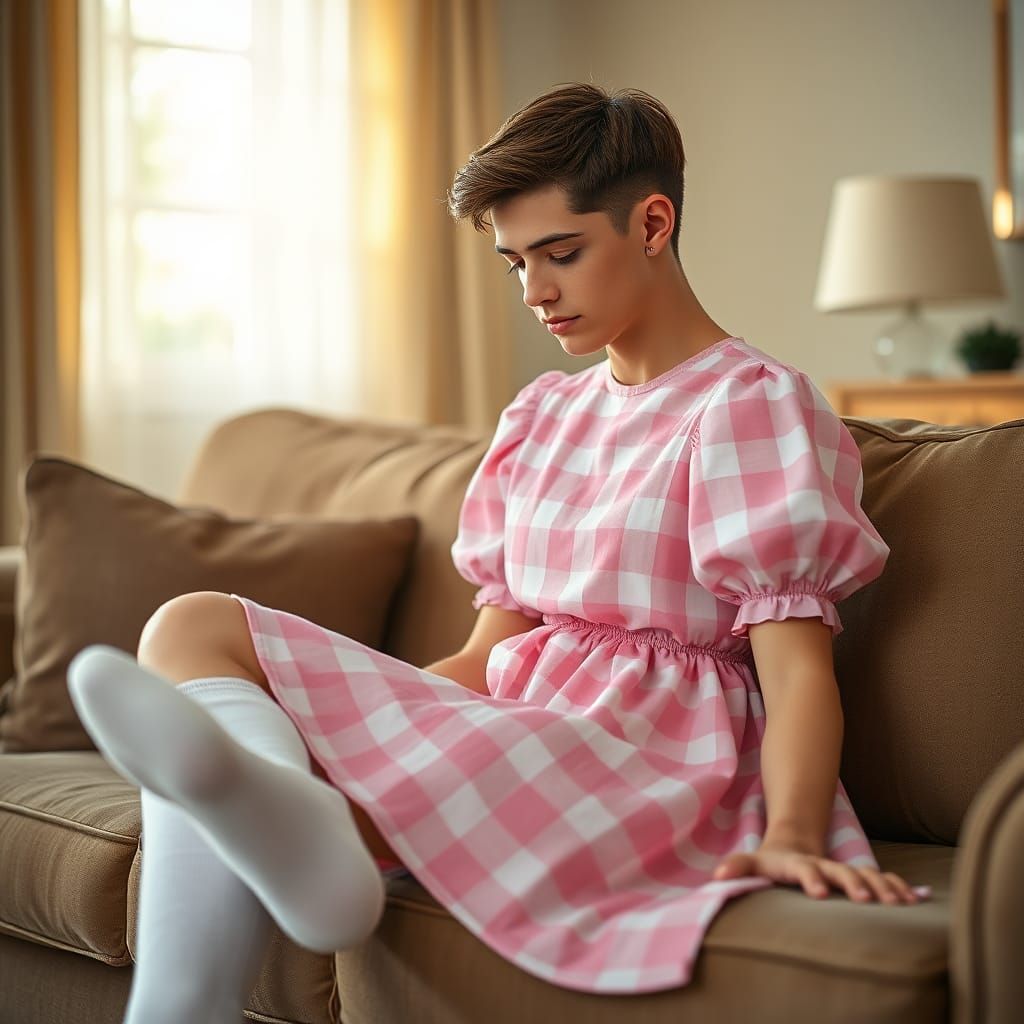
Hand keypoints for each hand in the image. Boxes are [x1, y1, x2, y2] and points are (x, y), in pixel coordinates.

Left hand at [711, 843, 921, 904]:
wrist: (795, 843)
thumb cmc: (772, 861)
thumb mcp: (754, 862)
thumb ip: (738, 866)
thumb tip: (716, 874)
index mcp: (799, 864)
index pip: (804, 869)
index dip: (811, 878)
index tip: (818, 892)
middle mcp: (825, 865)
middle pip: (841, 872)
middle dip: (853, 883)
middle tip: (867, 900)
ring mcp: (843, 870)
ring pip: (866, 875)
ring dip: (882, 887)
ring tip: (900, 903)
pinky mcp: (858, 877)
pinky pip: (882, 880)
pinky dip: (898, 888)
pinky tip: (915, 900)